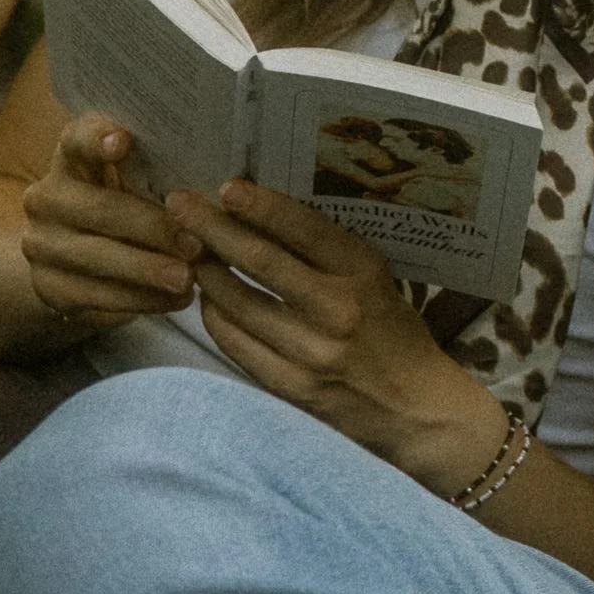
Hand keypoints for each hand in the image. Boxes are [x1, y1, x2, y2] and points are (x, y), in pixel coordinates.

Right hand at [21, 115, 203, 326]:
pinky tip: (174, 300)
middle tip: (196, 245)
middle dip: (153, 228)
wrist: (74, 258)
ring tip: (188, 279)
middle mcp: (48, 196)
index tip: (123, 141)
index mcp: (72, 157)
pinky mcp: (48, 286)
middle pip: (100, 209)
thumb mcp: (136, 182)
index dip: (97, 138)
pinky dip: (141, 300)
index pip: (77, 138)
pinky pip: (97, 296)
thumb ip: (160, 174)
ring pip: (98, 257)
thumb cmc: (125, 205)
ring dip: (148, 270)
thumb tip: (222, 188)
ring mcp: (42, 244)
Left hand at [168, 180, 506, 486]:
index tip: (227, 186)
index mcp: (363, 274)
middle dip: (212, 228)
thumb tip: (264, 215)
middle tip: (179, 204)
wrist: (413, 407)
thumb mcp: (377, 279)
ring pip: (237, 303)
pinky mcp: (290, 387)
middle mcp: (336, 310)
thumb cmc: (394, 331)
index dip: (262, 206)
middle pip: (259, 261)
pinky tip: (209, 299)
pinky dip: (215, 316)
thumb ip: (328, 253)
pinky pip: (235, 344)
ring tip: (187, 249)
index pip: (304, 230)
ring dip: (205, 271)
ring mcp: (310, 353)